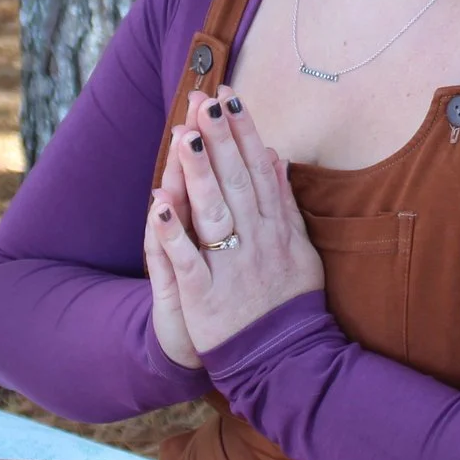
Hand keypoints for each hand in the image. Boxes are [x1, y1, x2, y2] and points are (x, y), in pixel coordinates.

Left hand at [149, 86, 323, 356]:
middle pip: (236, 182)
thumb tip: (276, 155)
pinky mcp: (206, 299)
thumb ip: (285, 202)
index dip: (244, 131)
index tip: (230, 97)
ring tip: (182, 136)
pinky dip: (172, 234)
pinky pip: (188, 262)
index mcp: (277, 228)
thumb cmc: (290, 302)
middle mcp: (256, 242)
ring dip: (197, 173)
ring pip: (213, 213)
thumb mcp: (300, 248)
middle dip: (219, 139)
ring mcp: (231, 269)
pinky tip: (158, 205)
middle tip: (205, 101)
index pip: (259, 169)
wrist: (287, 362)